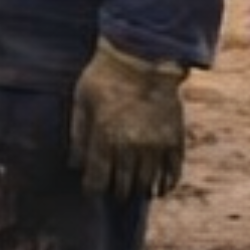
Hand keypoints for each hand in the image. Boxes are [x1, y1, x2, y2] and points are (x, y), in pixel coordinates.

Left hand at [70, 40, 188, 197]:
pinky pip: (173, 171)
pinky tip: (161, 187)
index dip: (93, 188)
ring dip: (141, 191)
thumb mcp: (82, 101)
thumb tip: (74, 165)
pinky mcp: (175, 138)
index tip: (93, 189)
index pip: (98, 179)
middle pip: (124, 185)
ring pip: (148, 182)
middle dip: (117, 192)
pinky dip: (167, 183)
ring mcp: (156, 144)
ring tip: (137, 192)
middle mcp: (131, 146)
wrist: (143, 57)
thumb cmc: (105, 77)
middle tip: (115, 191)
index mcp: (105, 137)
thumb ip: (78, 135)